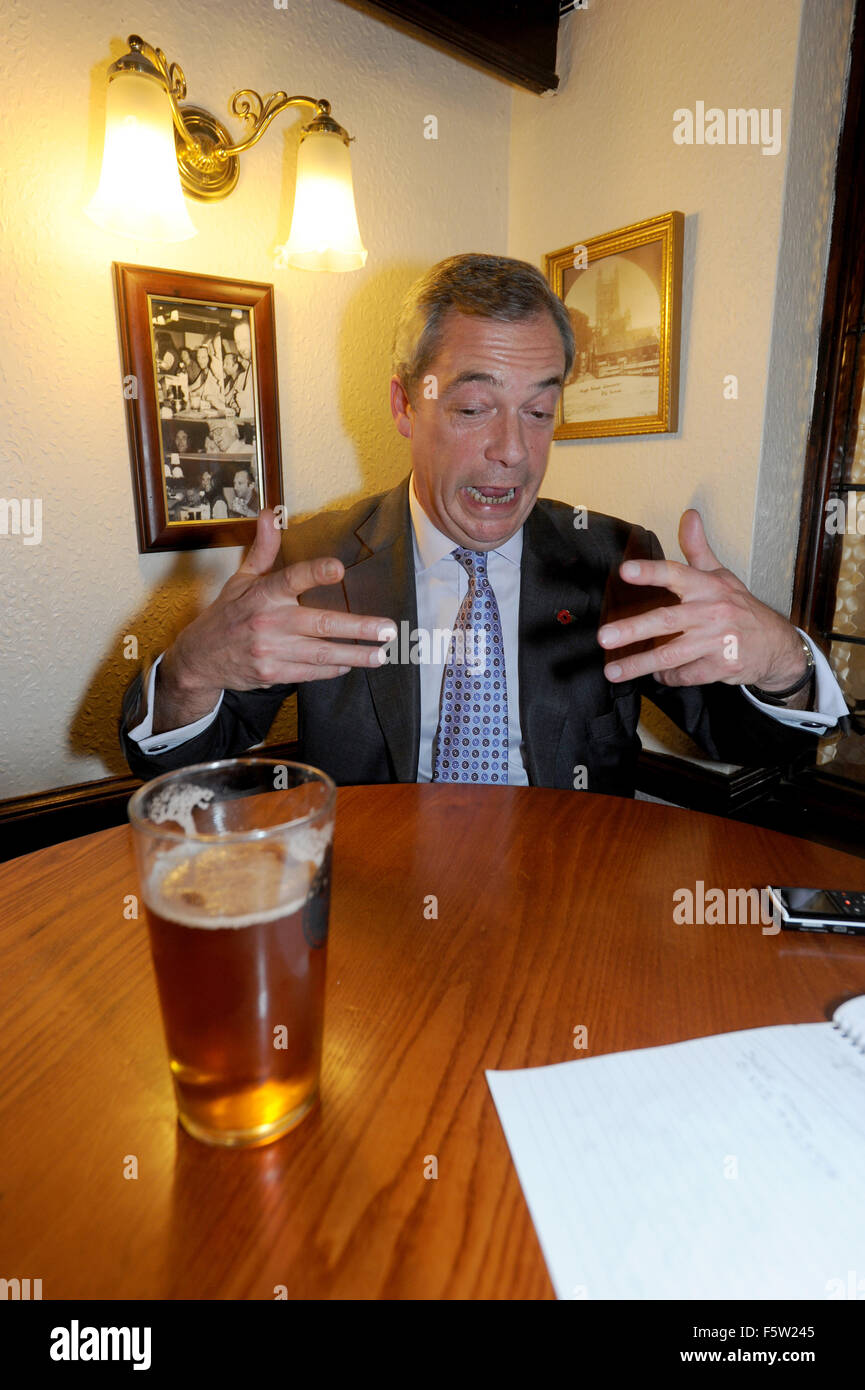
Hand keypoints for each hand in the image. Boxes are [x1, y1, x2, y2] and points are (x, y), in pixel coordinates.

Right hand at [154, 508, 396, 731]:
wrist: (199, 657)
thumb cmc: (227, 614)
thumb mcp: (241, 579)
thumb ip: (264, 549)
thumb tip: (271, 513)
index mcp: (262, 593)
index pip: (291, 578)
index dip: (315, 572)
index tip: (339, 568)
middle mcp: (268, 621)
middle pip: (320, 624)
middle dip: (358, 627)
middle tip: (388, 629)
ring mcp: (271, 650)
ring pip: (321, 652)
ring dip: (355, 654)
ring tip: (381, 654)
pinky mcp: (273, 673)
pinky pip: (310, 672)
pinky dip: (332, 669)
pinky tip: (352, 663)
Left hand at [596, 509, 807, 690]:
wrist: (777, 645)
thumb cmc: (741, 608)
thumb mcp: (722, 576)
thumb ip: (698, 549)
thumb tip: (689, 515)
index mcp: (708, 587)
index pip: (677, 574)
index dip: (651, 572)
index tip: (626, 571)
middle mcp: (712, 612)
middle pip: (666, 620)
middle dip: (633, 629)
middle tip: (604, 636)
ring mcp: (717, 641)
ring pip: (671, 654)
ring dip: (639, 664)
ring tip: (613, 671)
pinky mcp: (721, 666)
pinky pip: (686, 674)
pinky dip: (668, 677)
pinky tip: (657, 675)